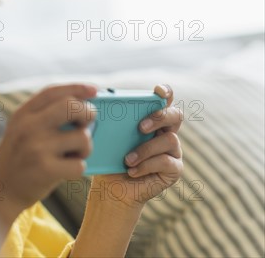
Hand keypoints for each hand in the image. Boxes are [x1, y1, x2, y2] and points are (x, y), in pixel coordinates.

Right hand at [0, 84, 96, 213]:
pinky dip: (77, 169)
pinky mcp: (45, 169)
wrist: (0, 190)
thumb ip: (44, 116)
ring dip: (85, 148)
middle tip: (87, 124)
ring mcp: (37, 147)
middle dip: (88, 113)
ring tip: (73, 155)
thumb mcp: (21, 129)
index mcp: (23, 114)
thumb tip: (84, 105)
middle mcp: (29, 126)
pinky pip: (80, 164)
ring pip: (82, 137)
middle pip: (72, 107)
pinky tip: (65, 171)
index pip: (53, 92)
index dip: (77, 88)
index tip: (94, 90)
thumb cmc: (19, 158)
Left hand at [92, 84, 183, 207]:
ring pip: (170, 139)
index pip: (164, 99)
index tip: (157, 91)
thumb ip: (112, 119)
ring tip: (127, 159)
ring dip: (145, 149)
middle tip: (140, 127)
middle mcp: (166, 131)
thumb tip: (103, 98)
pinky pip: (167, 162)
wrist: (112, 188)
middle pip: (176, 115)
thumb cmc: (110, 158)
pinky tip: (132, 171)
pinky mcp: (175, 169)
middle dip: (160, 117)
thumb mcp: (108, 137)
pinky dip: (146, 166)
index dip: (165, 92)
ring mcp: (173, 150)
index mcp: (151, 119)